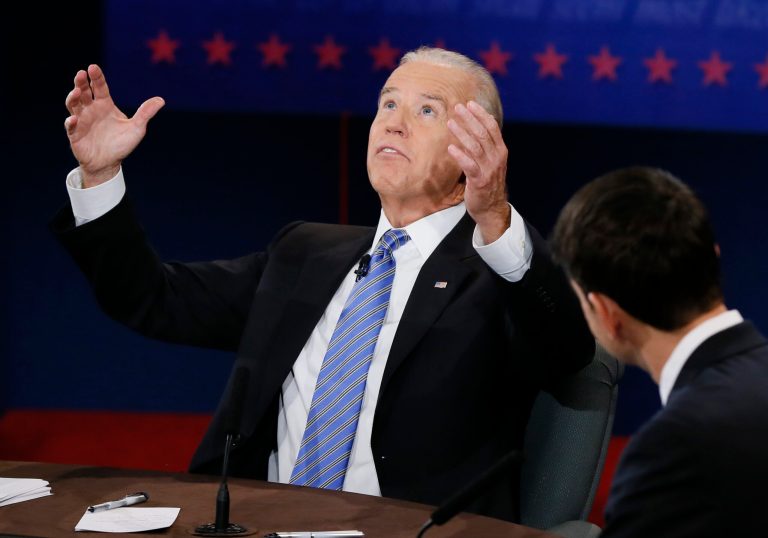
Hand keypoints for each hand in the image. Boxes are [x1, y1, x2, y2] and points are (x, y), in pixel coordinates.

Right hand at [64, 64, 164, 186]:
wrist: (109, 163)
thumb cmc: (121, 144)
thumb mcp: (136, 128)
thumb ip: (145, 113)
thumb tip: (161, 100)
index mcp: (105, 105)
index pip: (100, 87)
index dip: (96, 77)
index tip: (93, 67)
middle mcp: (91, 109)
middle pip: (83, 92)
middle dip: (81, 83)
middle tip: (81, 74)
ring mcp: (81, 120)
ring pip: (73, 105)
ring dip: (73, 98)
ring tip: (77, 92)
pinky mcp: (75, 134)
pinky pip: (70, 126)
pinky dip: (71, 122)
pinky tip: (74, 119)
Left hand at [447, 101, 510, 243]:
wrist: (491, 207)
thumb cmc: (487, 183)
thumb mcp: (489, 162)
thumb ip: (483, 146)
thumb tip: (472, 128)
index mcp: (500, 150)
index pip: (492, 127)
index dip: (481, 114)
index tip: (470, 103)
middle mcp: (496, 157)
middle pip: (482, 133)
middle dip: (469, 119)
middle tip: (457, 108)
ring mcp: (489, 169)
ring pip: (475, 146)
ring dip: (462, 133)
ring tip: (450, 123)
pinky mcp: (479, 180)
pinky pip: (469, 165)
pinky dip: (460, 155)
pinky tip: (450, 148)